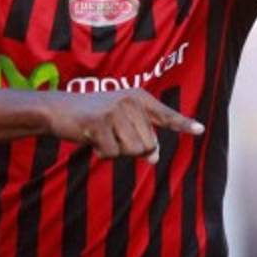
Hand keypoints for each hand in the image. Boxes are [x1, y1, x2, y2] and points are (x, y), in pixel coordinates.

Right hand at [44, 88, 204, 163]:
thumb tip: (154, 157)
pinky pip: (112, 154)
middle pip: (148, 144)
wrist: (56, 109)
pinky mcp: (100, 123)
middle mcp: (130, 101)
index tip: (200, 130)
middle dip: (130, 148)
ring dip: (116, 151)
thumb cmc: (90, 117)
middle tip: (110, 135)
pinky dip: (102, 153)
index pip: (165, 114)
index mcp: (137, 98)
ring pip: (133, 151)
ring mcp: (115, 110)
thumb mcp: (118, 124)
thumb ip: (139, 138)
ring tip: (101, 135)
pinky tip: (91, 139)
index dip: (183, 123)